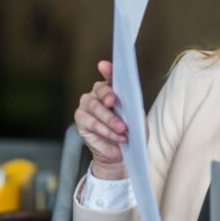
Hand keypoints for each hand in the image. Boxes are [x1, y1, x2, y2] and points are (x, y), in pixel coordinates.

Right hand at [74, 61, 131, 179]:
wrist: (121, 155)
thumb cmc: (131, 134)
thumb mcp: (138, 121)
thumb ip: (133, 110)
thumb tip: (128, 106)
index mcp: (113, 90)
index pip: (110, 76)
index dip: (107, 70)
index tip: (104, 65)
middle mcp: (97, 95)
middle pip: (100, 89)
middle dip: (107, 94)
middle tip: (114, 102)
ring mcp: (87, 106)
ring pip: (95, 107)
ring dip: (110, 119)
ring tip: (123, 129)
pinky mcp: (81, 121)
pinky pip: (91, 123)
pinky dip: (106, 130)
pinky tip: (117, 136)